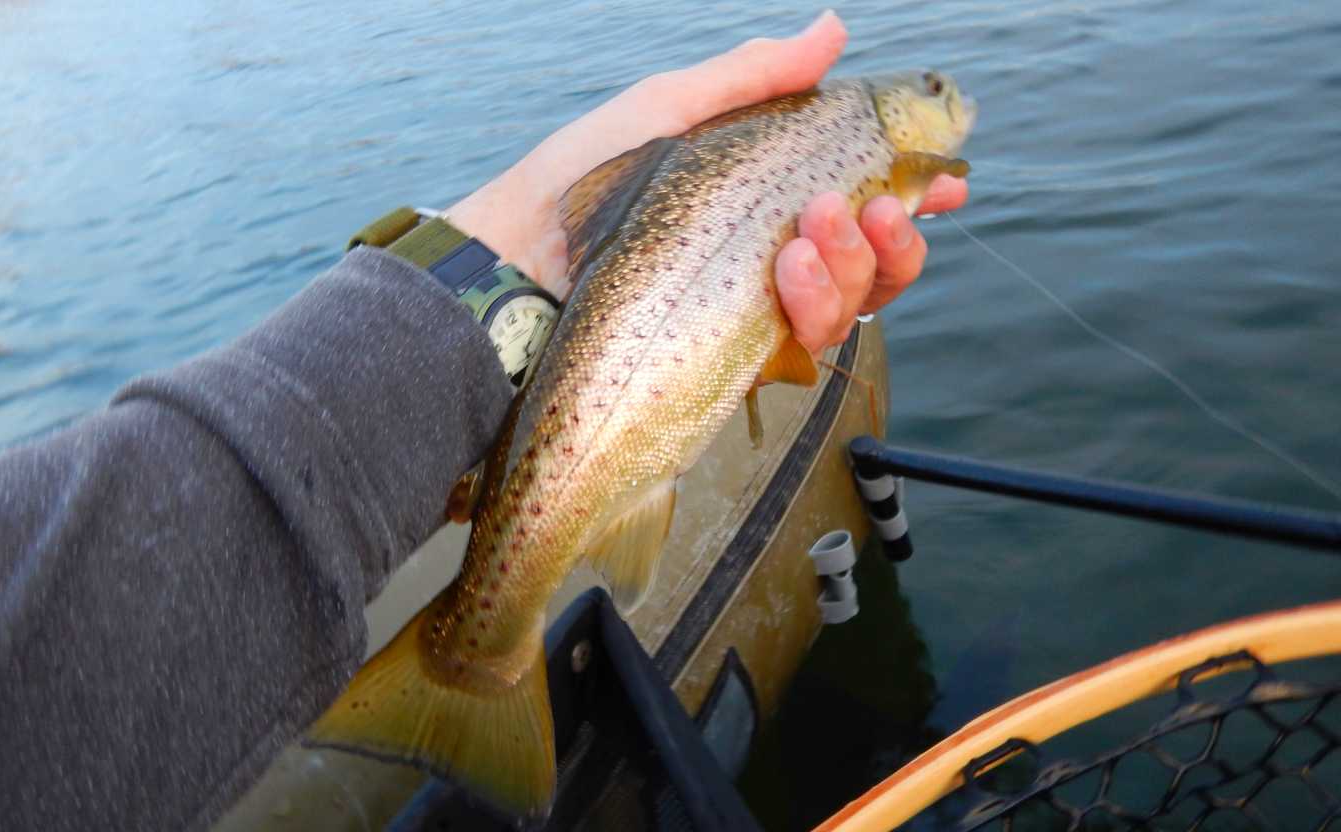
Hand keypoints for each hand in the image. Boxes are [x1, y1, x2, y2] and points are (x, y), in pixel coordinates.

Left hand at [446, 10, 967, 357]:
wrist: (514, 259)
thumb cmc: (582, 179)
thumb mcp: (671, 109)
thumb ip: (755, 78)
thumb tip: (834, 28)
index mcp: (765, 204)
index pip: (862, 208)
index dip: (917, 196)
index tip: (950, 177)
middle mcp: (772, 265)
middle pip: (877, 266)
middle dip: (894, 234)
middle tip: (865, 201)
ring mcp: (754, 315)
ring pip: (854, 306)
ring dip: (855, 265)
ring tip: (809, 229)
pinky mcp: (732, 360)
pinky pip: (806, 343)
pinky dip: (815, 303)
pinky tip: (790, 270)